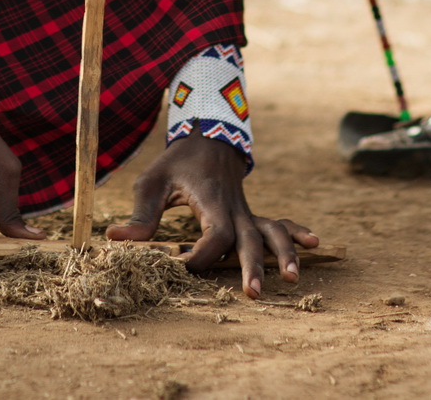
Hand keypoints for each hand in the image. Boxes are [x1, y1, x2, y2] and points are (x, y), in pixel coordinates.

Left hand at [109, 132, 318, 298]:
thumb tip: (116, 238)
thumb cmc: (178, 162)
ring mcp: (246, 211)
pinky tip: (314, 244)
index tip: (181, 267)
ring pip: (270, 233)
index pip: (213, 236)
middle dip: (252, 268)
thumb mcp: (153, 181)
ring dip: (283, 254)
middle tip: (253, 294)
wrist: (207, 136)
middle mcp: (234, 208)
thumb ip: (141, 213)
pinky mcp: (250, 214)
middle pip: (248, 240)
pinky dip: (295, 233)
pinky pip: (277, 223)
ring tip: (293, 278)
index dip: (200, 256)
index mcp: (211, 201)